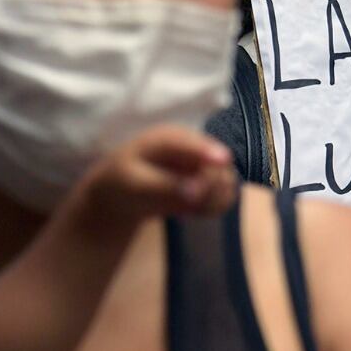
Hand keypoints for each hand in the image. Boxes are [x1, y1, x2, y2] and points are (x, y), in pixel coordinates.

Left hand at [79, 125, 236, 223]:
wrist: (122, 192)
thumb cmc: (122, 181)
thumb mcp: (134, 183)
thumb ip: (163, 186)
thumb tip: (194, 192)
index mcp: (172, 138)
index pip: (196, 145)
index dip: (211, 152)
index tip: (223, 161)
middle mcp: (195, 146)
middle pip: (219, 166)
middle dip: (208, 189)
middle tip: (188, 208)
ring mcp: (207, 163)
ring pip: (228, 182)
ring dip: (212, 201)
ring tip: (186, 211)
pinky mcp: (212, 181)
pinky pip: (226, 196)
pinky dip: (213, 207)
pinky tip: (191, 212)